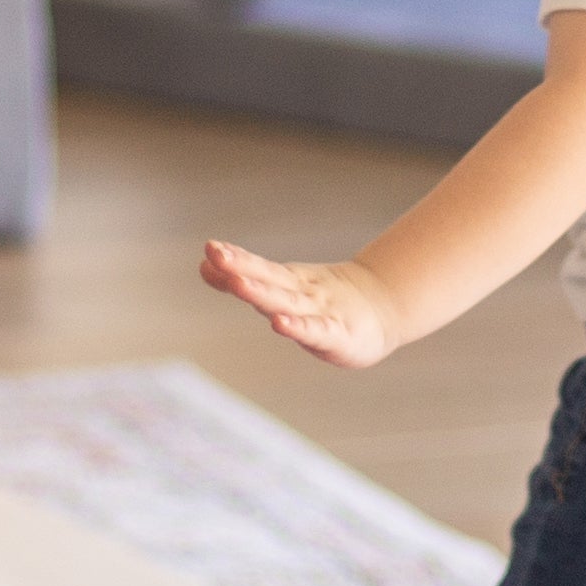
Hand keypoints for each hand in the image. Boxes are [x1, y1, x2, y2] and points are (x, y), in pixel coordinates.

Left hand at [202, 237, 402, 369]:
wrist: (383, 308)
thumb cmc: (325, 301)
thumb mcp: (281, 289)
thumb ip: (242, 279)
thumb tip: (202, 267)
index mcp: (288, 282)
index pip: (258, 268)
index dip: (235, 259)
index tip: (210, 248)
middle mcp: (302, 293)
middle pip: (268, 280)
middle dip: (241, 267)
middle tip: (215, 253)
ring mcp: (320, 312)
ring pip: (287, 302)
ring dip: (262, 292)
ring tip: (238, 283)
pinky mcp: (337, 337)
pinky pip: (314, 331)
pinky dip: (297, 327)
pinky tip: (280, 323)